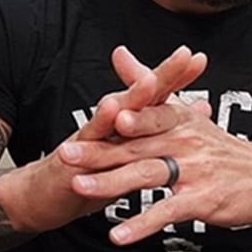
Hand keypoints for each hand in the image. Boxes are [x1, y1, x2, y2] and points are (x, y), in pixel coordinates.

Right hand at [0, 46, 206, 231]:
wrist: (48, 194)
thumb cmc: (98, 170)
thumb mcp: (138, 149)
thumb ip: (169, 125)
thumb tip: (203, 107)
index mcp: (131, 120)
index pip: (158, 94)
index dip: (178, 77)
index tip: (200, 58)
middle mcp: (112, 121)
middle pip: (142, 94)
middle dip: (163, 74)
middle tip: (182, 56)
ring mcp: (93, 135)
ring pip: (117, 111)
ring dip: (135, 95)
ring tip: (152, 79)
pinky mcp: (75, 154)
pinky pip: (90, 139)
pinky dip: (101, 124)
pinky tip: (112, 111)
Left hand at [63, 98, 251, 243]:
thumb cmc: (223, 148)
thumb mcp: (186, 112)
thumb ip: (148, 82)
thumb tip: (118, 53)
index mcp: (180, 120)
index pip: (148, 115)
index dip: (125, 115)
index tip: (99, 113)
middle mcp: (186, 142)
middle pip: (137, 145)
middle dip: (99, 150)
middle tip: (66, 154)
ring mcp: (194, 172)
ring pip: (147, 175)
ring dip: (111, 184)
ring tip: (79, 189)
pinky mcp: (201, 200)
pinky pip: (166, 212)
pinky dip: (141, 223)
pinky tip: (119, 235)